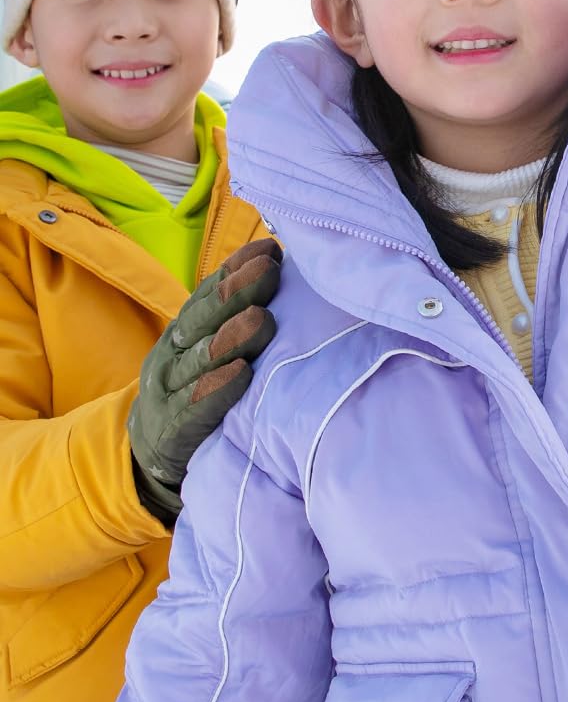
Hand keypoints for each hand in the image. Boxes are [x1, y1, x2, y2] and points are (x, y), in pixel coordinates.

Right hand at [127, 239, 280, 512]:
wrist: (152, 451)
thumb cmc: (200, 387)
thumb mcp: (212, 347)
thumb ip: (240, 313)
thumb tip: (282, 265)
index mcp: (187, 328)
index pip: (209, 292)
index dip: (237, 269)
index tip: (270, 250)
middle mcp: (174, 352)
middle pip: (204, 318)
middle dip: (236, 291)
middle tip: (268, 271)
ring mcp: (169, 389)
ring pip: (200, 358)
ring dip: (231, 337)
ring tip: (261, 319)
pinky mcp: (173, 428)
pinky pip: (195, 407)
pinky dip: (216, 390)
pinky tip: (239, 374)